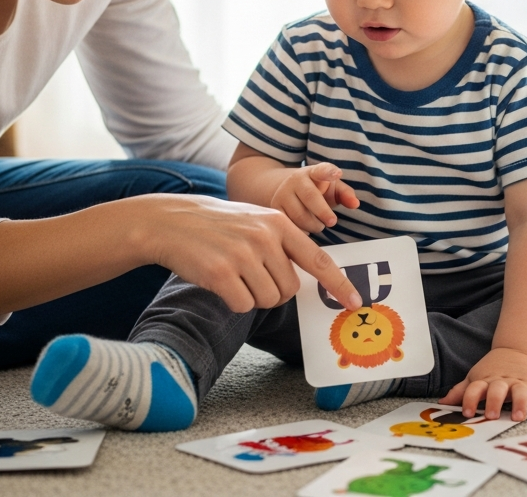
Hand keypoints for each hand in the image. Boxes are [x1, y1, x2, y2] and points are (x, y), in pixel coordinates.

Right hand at [137, 194, 361, 313]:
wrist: (172, 221)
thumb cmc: (219, 225)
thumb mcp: (256, 221)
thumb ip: (283, 243)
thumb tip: (306, 278)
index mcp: (279, 223)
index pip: (319, 259)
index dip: (338, 284)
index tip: (354, 302)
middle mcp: (266, 237)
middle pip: (289, 289)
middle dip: (273, 292)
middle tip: (250, 276)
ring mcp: (244, 255)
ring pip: (268, 300)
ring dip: (252, 296)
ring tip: (233, 274)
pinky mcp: (222, 273)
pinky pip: (244, 306)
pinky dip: (233, 301)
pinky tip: (220, 281)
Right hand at [271, 162, 359, 233]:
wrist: (287, 190)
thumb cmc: (317, 190)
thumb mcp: (332, 188)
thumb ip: (345, 194)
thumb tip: (355, 203)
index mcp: (313, 172)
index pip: (322, 170)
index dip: (329, 172)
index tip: (337, 173)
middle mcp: (295, 180)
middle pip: (310, 197)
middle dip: (323, 212)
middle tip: (332, 221)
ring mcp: (282, 194)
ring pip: (298, 215)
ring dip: (313, 224)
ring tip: (319, 225)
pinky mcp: (274, 209)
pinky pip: (288, 225)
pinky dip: (300, 231)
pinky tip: (305, 229)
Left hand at [439, 347, 526, 421]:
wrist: (516, 350)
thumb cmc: (492, 371)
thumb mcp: (475, 378)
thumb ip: (461, 392)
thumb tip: (441, 403)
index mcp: (485, 380)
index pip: (475, 388)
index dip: (470, 399)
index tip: (467, 412)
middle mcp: (502, 382)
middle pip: (497, 389)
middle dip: (494, 401)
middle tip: (492, 415)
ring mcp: (520, 383)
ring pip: (521, 391)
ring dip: (520, 403)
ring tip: (519, 416)